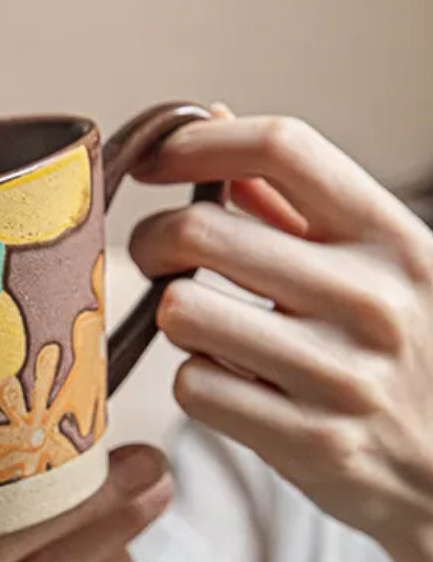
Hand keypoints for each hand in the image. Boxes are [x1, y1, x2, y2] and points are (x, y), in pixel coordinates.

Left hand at [130, 109, 432, 561]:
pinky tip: (229, 382)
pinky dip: (196, 381)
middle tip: (157, 256)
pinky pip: (194, 386)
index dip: (199, 143)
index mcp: (392, 237)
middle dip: (154, 240)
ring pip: (181, 313)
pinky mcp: (308, 442)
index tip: (159, 160)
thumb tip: (218, 119)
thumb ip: (294, 199)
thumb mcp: (381, 263)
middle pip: (202, 232)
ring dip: (175, 317)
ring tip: (204, 326)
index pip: (282, 146)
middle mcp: (371, 299)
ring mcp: (340, 376)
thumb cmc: (407, 352)